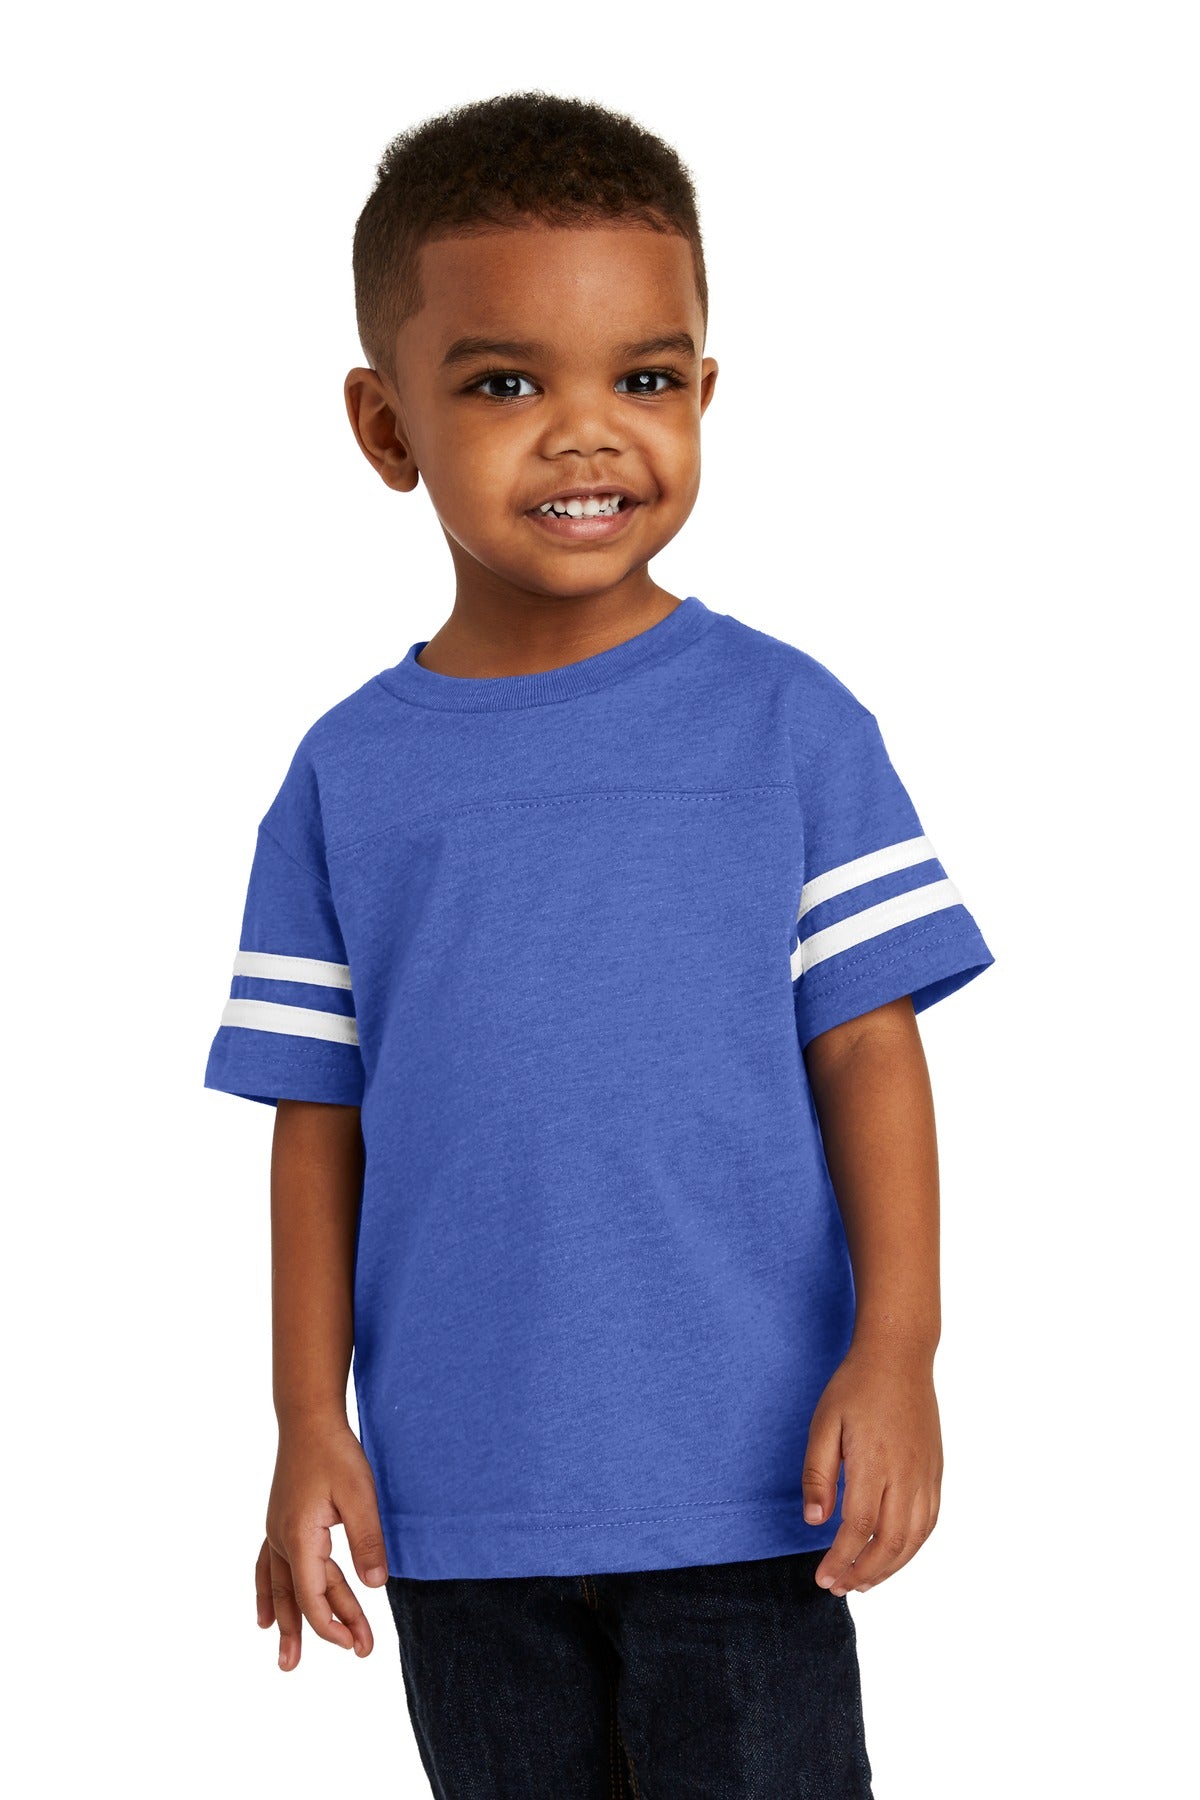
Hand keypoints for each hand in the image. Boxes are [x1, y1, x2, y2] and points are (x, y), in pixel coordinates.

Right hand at [256, 1414, 389, 1669]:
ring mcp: (276, 1533)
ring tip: (287, 1662)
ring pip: (281, 1589)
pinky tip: (264, 1617)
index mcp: (301, 1539)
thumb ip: (367, 1541)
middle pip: (302, 1598)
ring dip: (287, 1625)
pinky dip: (268, 1595)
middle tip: (355, 1655)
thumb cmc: (335, 1453)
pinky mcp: (278, 1523)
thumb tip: (376, 1587)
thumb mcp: (360, 1495)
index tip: (358, 1644)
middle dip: (327, 1629)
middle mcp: (282, 1541)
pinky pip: (267, 1570)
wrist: (307, 1418)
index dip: (335, 1625)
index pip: (314, 1598)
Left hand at [802, 1338, 941, 1595]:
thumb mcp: (824, 1423)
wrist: (899, 1357)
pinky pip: (930, 1522)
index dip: (841, 1560)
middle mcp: (906, 1475)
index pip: (858, 1528)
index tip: (823, 1578)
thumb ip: (818, 1474)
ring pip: (914, 1538)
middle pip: (890, 1542)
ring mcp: (926, 1475)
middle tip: (839, 1587)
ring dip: (890, 1568)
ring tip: (864, 1582)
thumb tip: (816, 1521)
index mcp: (875, 1463)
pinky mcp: (935, 1471)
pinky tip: (894, 1554)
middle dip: (864, 1573)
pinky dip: (912, 1547)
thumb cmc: (855, 1386)